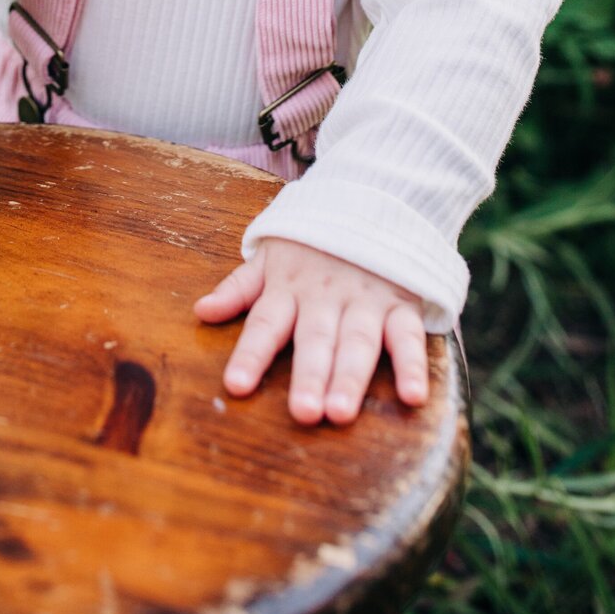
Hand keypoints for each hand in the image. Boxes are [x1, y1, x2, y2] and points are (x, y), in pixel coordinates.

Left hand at [193, 238, 427, 425]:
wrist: (370, 200)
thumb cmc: (311, 242)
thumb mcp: (270, 257)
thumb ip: (239, 287)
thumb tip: (201, 311)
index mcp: (289, 287)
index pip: (265, 325)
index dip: (251, 355)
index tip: (237, 386)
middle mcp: (325, 296)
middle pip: (315, 339)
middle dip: (310, 376)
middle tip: (303, 413)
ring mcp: (365, 300)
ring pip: (358, 340)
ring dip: (350, 376)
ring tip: (341, 412)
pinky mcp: (401, 303)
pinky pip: (408, 335)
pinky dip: (413, 365)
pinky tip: (413, 396)